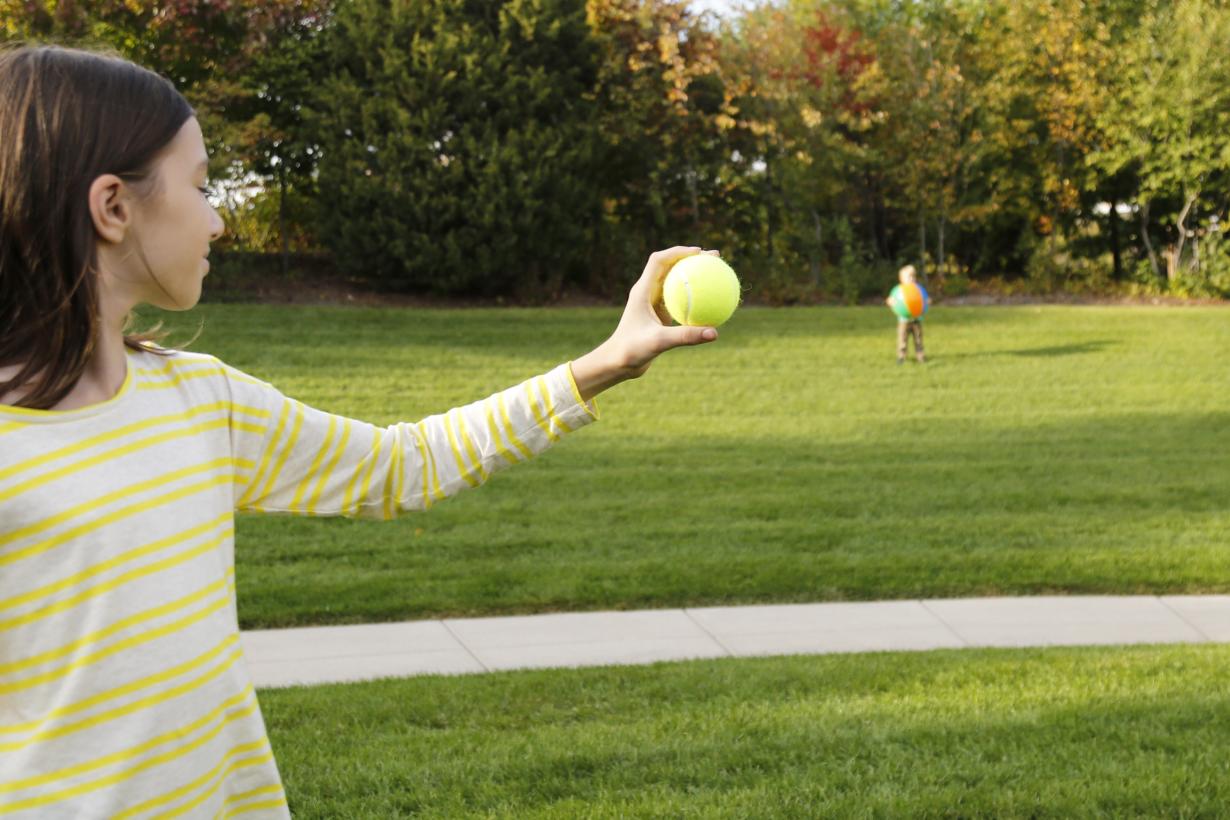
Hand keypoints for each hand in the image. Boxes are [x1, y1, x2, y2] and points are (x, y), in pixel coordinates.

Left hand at [570, 246, 720, 400]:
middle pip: (670, 266)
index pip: (659, 260)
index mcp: (642, 290)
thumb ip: (685, 336)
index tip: (700, 252)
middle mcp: (647, 292)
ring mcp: (653, 303)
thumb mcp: (659, 342)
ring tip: (716, 273)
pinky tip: (712, 303)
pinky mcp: (659, 315)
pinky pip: (679, 300)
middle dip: (691, 258)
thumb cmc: (631, 350)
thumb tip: (714, 333)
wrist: (617, 363)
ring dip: (693, 274)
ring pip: (675, 281)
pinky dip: (694, 297)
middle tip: (715, 258)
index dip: (679, 251)